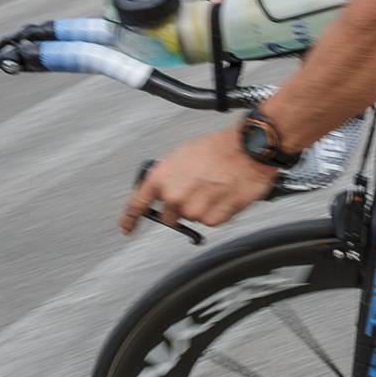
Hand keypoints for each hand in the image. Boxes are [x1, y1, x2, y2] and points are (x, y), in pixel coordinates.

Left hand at [121, 128, 275, 234]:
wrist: (248, 150)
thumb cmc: (219, 148)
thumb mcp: (183, 155)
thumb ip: (168, 177)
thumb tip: (165, 189)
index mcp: (161, 178)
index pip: (136, 205)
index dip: (130, 220)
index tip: (127, 228)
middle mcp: (173, 197)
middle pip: (168, 216)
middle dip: (179, 208)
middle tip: (196, 192)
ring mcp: (193, 209)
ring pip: (192, 217)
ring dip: (201, 207)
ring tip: (215, 187)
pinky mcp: (213, 218)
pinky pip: (210, 221)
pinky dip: (217, 212)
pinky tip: (224, 194)